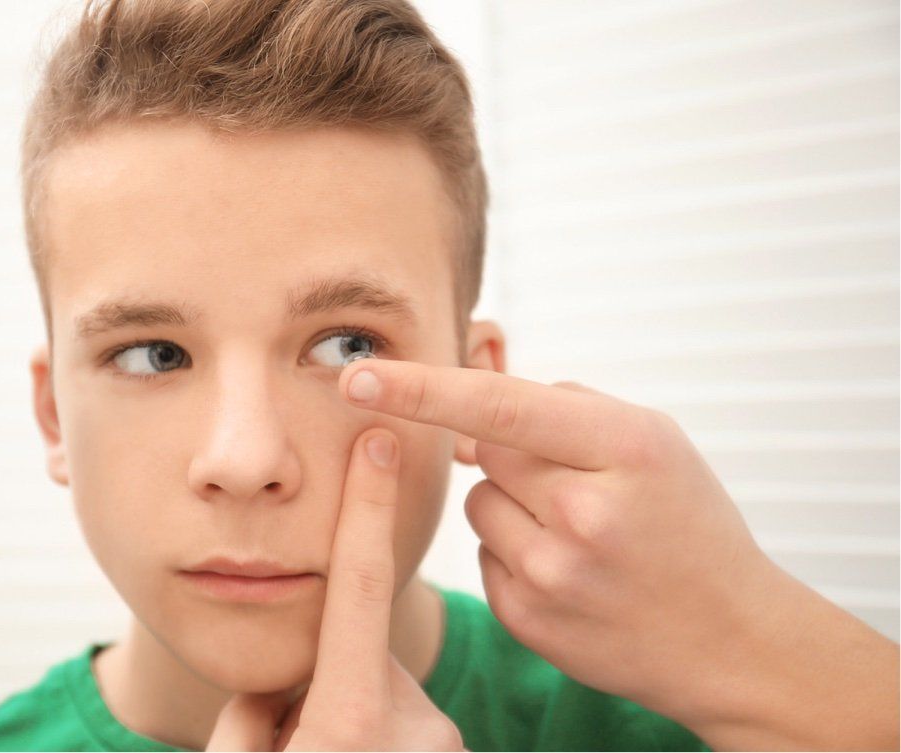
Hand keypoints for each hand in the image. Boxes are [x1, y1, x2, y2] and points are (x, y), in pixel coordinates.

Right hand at [206, 428, 465, 751]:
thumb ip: (251, 707)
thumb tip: (277, 688)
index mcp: (351, 723)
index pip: (360, 585)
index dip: (366, 507)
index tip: (380, 442)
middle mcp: (414, 729)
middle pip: (364, 653)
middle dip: (328, 674)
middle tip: (293, 738)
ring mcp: (443, 748)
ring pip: (381, 692)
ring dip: (350, 715)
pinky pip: (405, 726)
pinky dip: (377, 741)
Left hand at [334, 360, 776, 722]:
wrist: (730, 639)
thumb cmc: (689, 525)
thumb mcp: (653, 441)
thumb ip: (562, 408)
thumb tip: (472, 408)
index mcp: (624, 449)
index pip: (500, 405)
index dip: (422, 387)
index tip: (357, 375)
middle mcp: (584, 512)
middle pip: (485, 450)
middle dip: (511, 451)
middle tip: (572, 481)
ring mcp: (553, 574)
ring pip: (478, 503)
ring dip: (512, 504)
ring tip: (577, 532)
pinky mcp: (527, 619)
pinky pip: (486, 555)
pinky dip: (515, 552)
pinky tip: (569, 570)